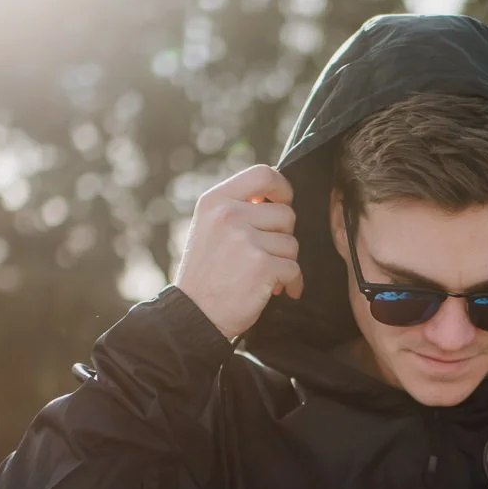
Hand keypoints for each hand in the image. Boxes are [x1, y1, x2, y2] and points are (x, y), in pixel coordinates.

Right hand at [174, 164, 301, 340]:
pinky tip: (278, 290)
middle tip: (267, 254)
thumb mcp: (209, 228)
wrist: (193, 314)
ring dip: (284, 262)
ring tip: (265, 275)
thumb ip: (238, 209)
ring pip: (292, 243)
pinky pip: (294, 268)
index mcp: (216, 200)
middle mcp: (229, 215)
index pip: (262, 174)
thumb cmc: (205, 274)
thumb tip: (278, 199)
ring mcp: (245, 240)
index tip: (284, 202)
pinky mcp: (261, 265)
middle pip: (285, 214)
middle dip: (283, 237)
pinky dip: (292, 283)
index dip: (282, 187)